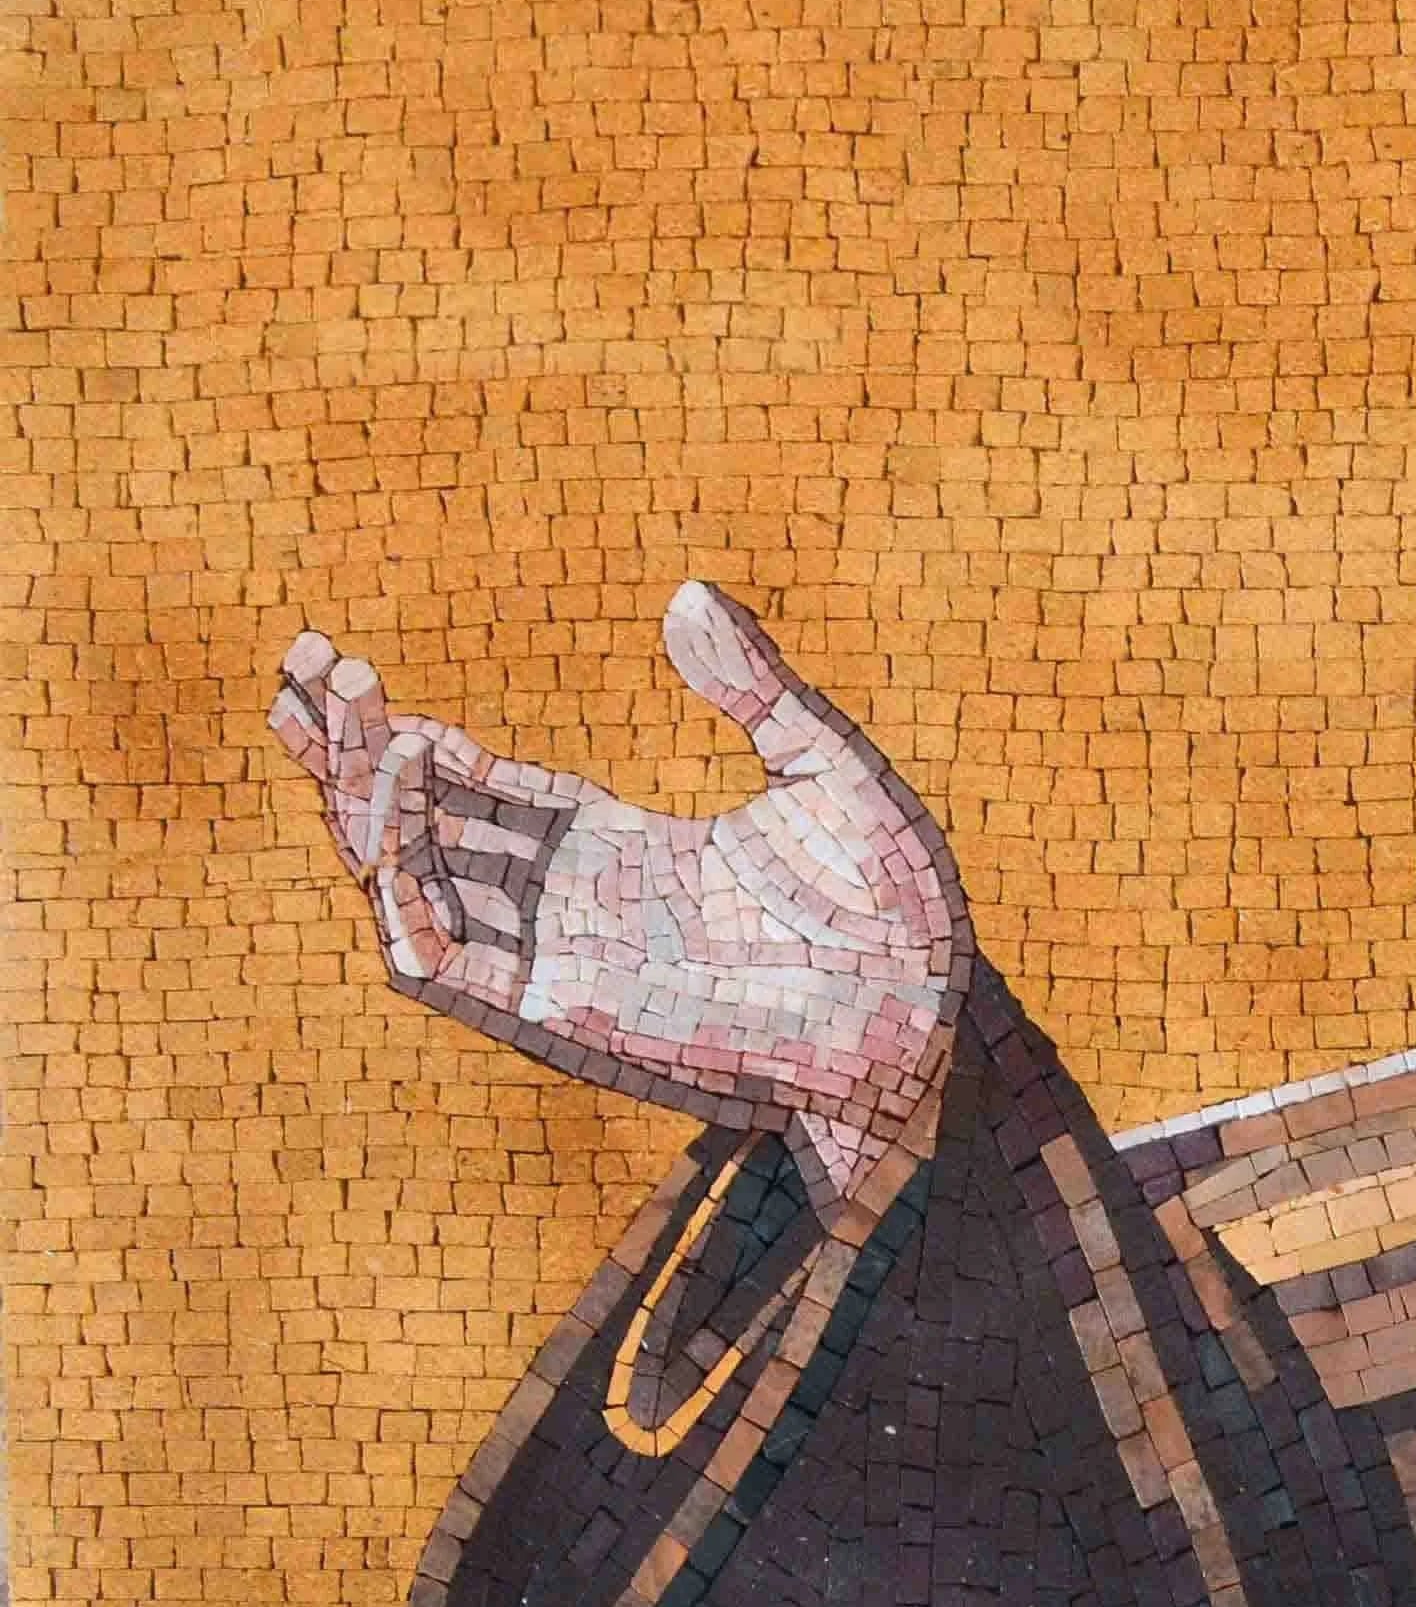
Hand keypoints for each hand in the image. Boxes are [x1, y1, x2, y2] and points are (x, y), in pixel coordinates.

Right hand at [271, 582, 971, 1205]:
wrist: (925, 1015)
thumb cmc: (895, 907)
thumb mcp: (822, 767)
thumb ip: (753, 686)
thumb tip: (689, 591)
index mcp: (619, 849)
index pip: (476, 789)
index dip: (406, 736)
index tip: (344, 667)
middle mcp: (572, 904)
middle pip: (418, 827)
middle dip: (349, 756)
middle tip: (298, 668)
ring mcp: (559, 961)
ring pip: (411, 887)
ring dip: (365, 807)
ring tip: (351, 715)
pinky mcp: (563, 1015)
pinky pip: (443, 966)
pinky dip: (405, 895)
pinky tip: (392, 815)